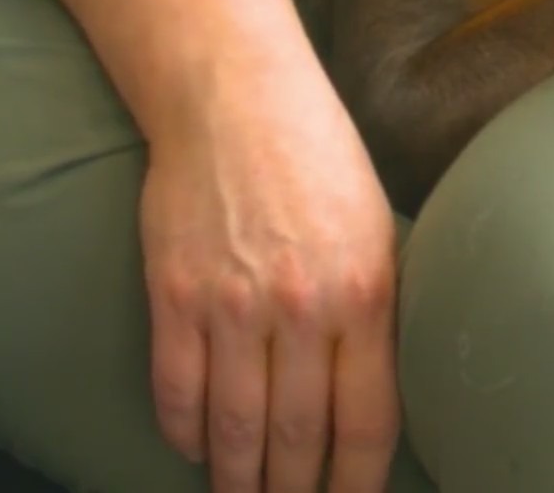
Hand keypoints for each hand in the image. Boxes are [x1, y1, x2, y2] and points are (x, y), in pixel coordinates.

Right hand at [140, 58, 400, 492]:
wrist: (236, 98)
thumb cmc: (319, 160)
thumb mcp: (379, 230)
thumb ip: (378, 309)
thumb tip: (378, 386)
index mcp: (366, 294)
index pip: (367, 423)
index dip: (357, 482)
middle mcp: (303, 309)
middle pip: (299, 438)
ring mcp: (233, 305)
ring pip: (234, 428)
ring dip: (238, 479)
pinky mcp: (174, 295)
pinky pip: (177, 391)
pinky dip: (184, 433)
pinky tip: (194, 450)